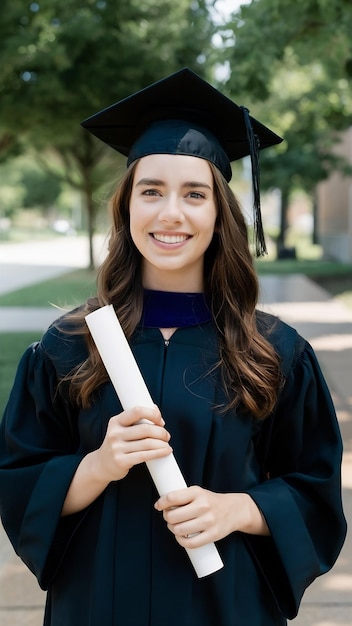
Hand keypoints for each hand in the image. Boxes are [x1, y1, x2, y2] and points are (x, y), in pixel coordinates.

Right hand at [94, 405, 171, 482]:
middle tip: (167, 436)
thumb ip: (137, 418)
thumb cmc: (118, 444)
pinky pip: (144, 456)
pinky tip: (165, 452)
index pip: (137, 411)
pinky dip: (159, 453)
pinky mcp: (121, 461)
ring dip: (162, 444)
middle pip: (145, 429)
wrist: (102, 465)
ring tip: (167, 445)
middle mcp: (115, 433)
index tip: (161, 421)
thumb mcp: (122, 428)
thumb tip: (155, 408)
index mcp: (116, 421)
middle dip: (161, 432)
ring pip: (147, 443)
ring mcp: (116, 448)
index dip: (153, 414)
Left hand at [154, 486, 268, 546]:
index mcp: (197, 492)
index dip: (161, 503)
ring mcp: (208, 521)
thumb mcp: (198, 492)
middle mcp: (203, 506)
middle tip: (169, 517)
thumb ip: (182, 497)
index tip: (158, 506)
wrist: (234, 510)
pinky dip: (181, 541)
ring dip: (172, 529)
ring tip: (175, 526)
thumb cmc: (211, 501)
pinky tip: (181, 536)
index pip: (172, 497)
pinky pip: (190, 543)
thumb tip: (161, 505)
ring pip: (179, 530)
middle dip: (167, 517)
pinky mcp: (212, 535)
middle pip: (173, 516)